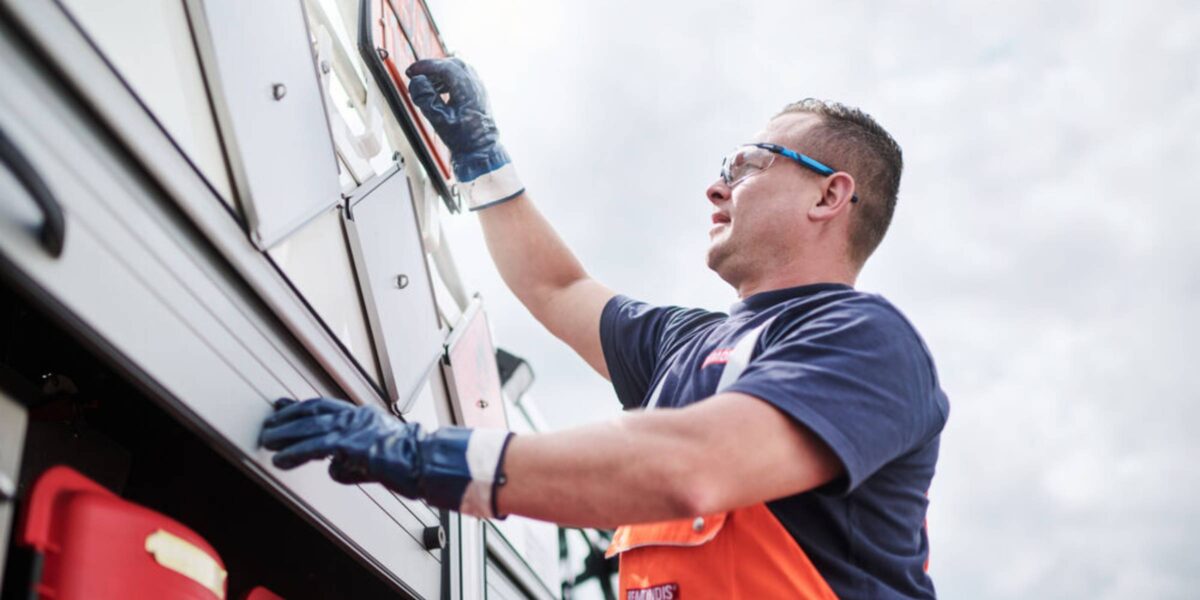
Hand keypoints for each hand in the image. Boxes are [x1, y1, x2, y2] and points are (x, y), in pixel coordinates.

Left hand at [259, 398, 513, 517]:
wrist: (427, 464)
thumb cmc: (410, 464)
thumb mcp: (375, 462)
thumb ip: (352, 462)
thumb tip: (334, 468)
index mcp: (364, 416)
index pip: (325, 406)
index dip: (299, 407)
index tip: (281, 406)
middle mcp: (357, 415)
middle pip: (313, 411)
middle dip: (286, 417)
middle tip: (267, 424)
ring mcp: (355, 427)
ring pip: (310, 426)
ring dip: (284, 434)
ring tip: (267, 442)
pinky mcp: (352, 443)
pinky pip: (316, 446)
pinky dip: (295, 453)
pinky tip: (281, 460)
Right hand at [406, 58, 523, 209]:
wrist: (481, 151)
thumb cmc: (464, 139)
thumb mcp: (439, 120)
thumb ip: (425, 99)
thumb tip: (416, 82)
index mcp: (467, 89)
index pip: (444, 67)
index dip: (425, 66)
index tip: (411, 71)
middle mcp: (475, 85)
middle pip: (452, 64)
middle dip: (432, 67)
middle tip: (417, 75)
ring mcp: (479, 88)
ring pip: (458, 69)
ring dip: (440, 73)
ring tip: (427, 84)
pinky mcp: (478, 94)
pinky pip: (463, 78)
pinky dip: (449, 79)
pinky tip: (440, 90)